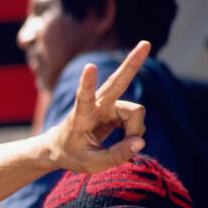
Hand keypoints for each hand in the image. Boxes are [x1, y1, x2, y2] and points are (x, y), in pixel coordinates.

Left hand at [46, 41, 149, 174]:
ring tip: (123, 146)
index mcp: (80, 116)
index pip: (83, 98)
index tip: (89, 67)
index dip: (87, 84)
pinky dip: (134, 133)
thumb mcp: (90, 164)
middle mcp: (96, 105)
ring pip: (135, 113)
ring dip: (134, 131)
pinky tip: (124, 139)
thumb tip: (140, 142)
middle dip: (132, 64)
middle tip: (146, 43)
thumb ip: (115, 156)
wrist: (60, 147)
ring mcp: (108, 104)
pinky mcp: (117, 108)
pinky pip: (136, 119)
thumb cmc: (71, 154)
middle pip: (117, 82)